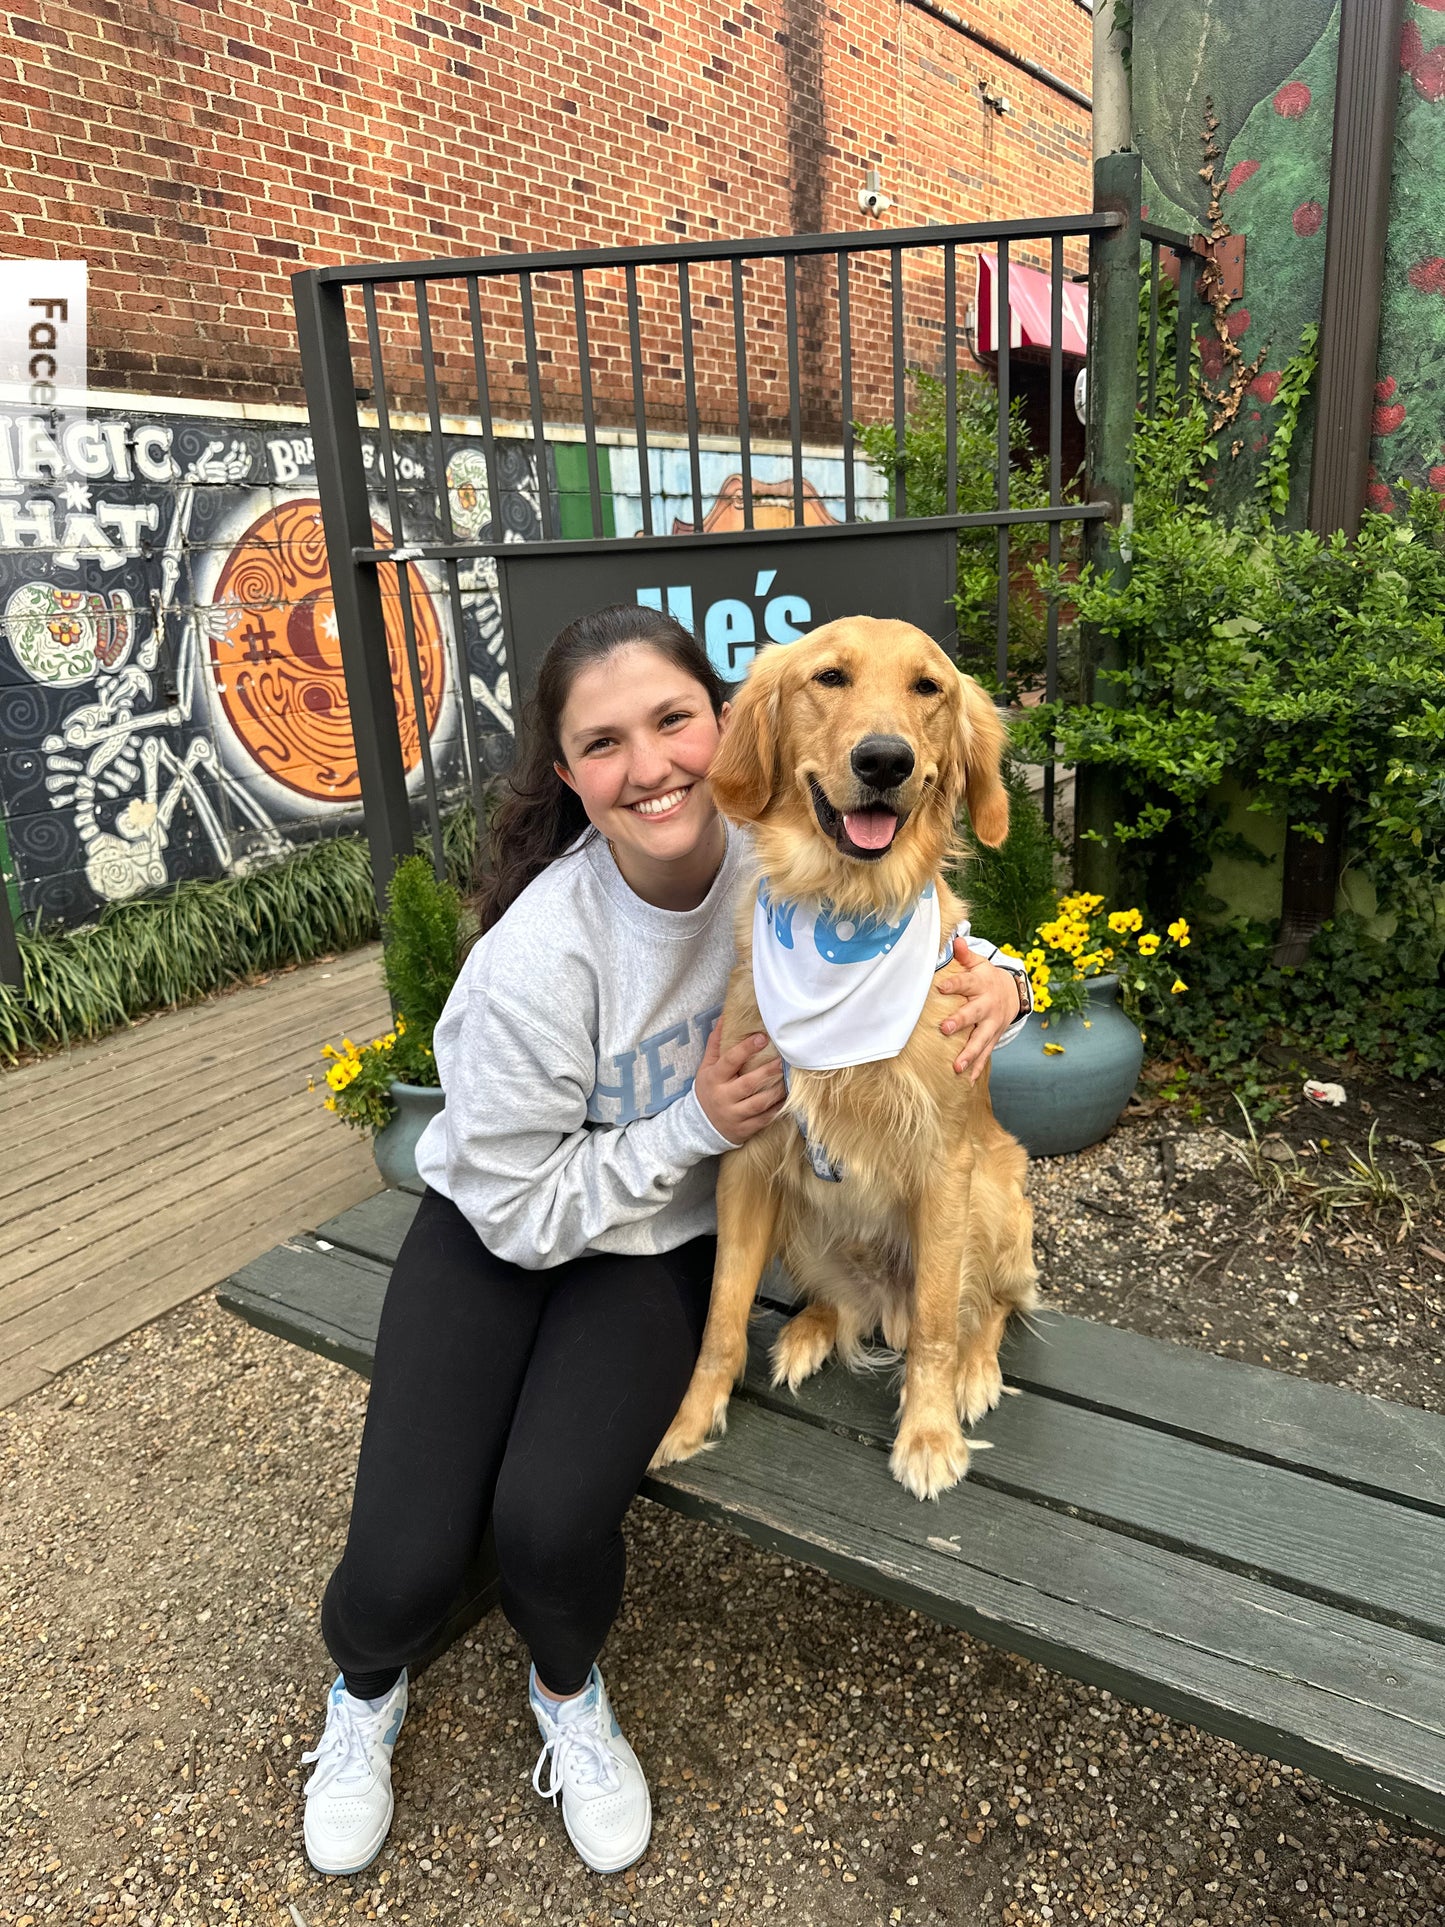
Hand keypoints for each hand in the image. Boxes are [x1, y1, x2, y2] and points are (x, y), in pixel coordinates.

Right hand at [694, 1025, 786, 1143]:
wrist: (700, 1126)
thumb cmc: (708, 1089)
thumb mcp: (707, 1067)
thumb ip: (716, 1043)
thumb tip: (726, 1017)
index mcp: (714, 1078)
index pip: (730, 1061)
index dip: (746, 1048)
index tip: (762, 1037)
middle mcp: (723, 1097)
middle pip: (748, 1083)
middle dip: (768, 1072)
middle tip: (784, 1061)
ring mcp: (734, 1115)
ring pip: (759, 1103)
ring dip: (777, 1091)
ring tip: (788, 1079)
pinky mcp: (744, 1129)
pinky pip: (764, 1119)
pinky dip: (777, 1108)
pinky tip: (786, 1098)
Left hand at [937, 940, 1026, 1081]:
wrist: (1013, 994)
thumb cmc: (987, 978)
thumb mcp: (979, 964)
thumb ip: (965, 955)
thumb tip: (955, 939)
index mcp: (981, 985)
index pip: (966, 982)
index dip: (954, 984)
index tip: (940, 987)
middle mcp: (987, 1006)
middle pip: (973, 1014)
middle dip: (960, 1021)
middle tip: (945, 1028)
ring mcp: (991, 1024)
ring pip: (980, 1040)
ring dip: (969, 1054)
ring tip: (956, 1066)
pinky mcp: (993, 1038)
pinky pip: (986, 1054)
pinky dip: (977, 1067)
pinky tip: (967, 1080)